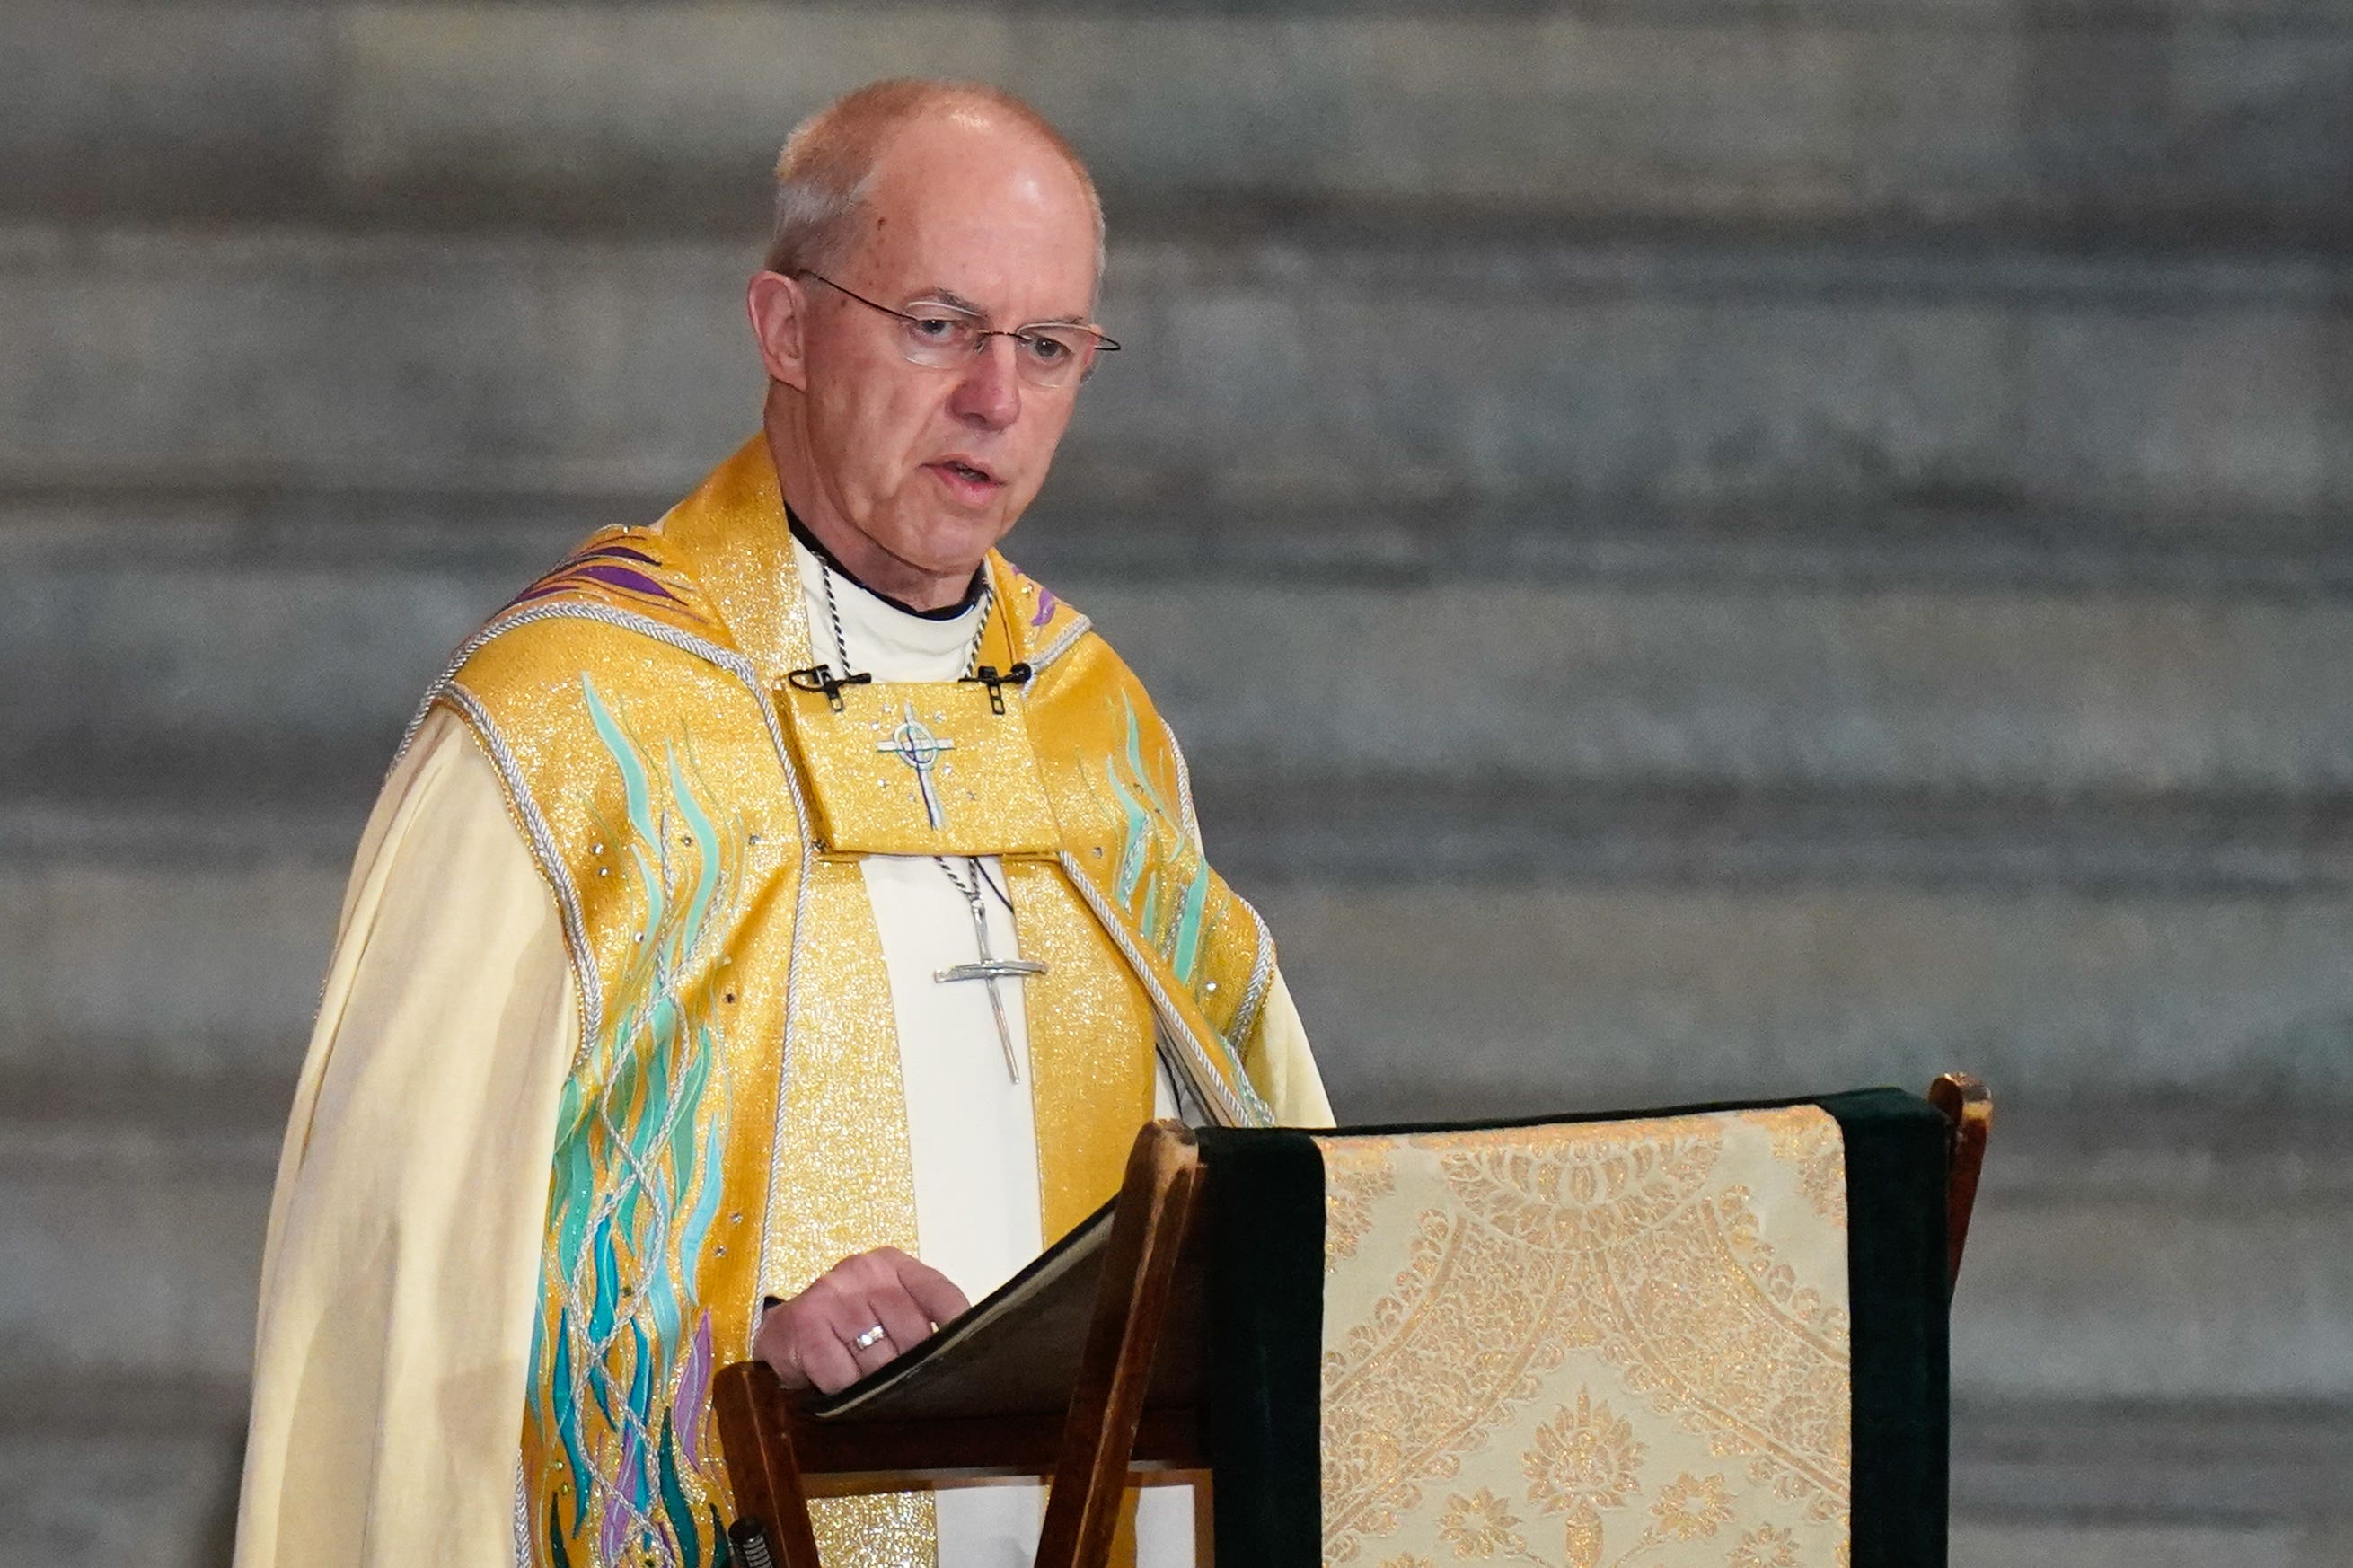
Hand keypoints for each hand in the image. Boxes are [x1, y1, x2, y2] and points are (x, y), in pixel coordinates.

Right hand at [753, 1246, 970, 1393]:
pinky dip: (844, 1391)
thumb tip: (959, 1355)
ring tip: (868, 1388)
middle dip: (911, 1369)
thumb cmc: (843, 1325)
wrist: (780, 1332)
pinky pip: (842, 1376)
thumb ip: (918, 1319)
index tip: (967, 1354)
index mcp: (891, 1264)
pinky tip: (837, 1386)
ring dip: (877, 1386)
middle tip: (907, 1388)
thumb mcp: (883, 1308)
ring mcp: (832, 1295)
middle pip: (912, 1332)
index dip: (957, 1325)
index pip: (938, 1291)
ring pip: (878, 1359)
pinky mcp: (805, 1325)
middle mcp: (863, 1271)